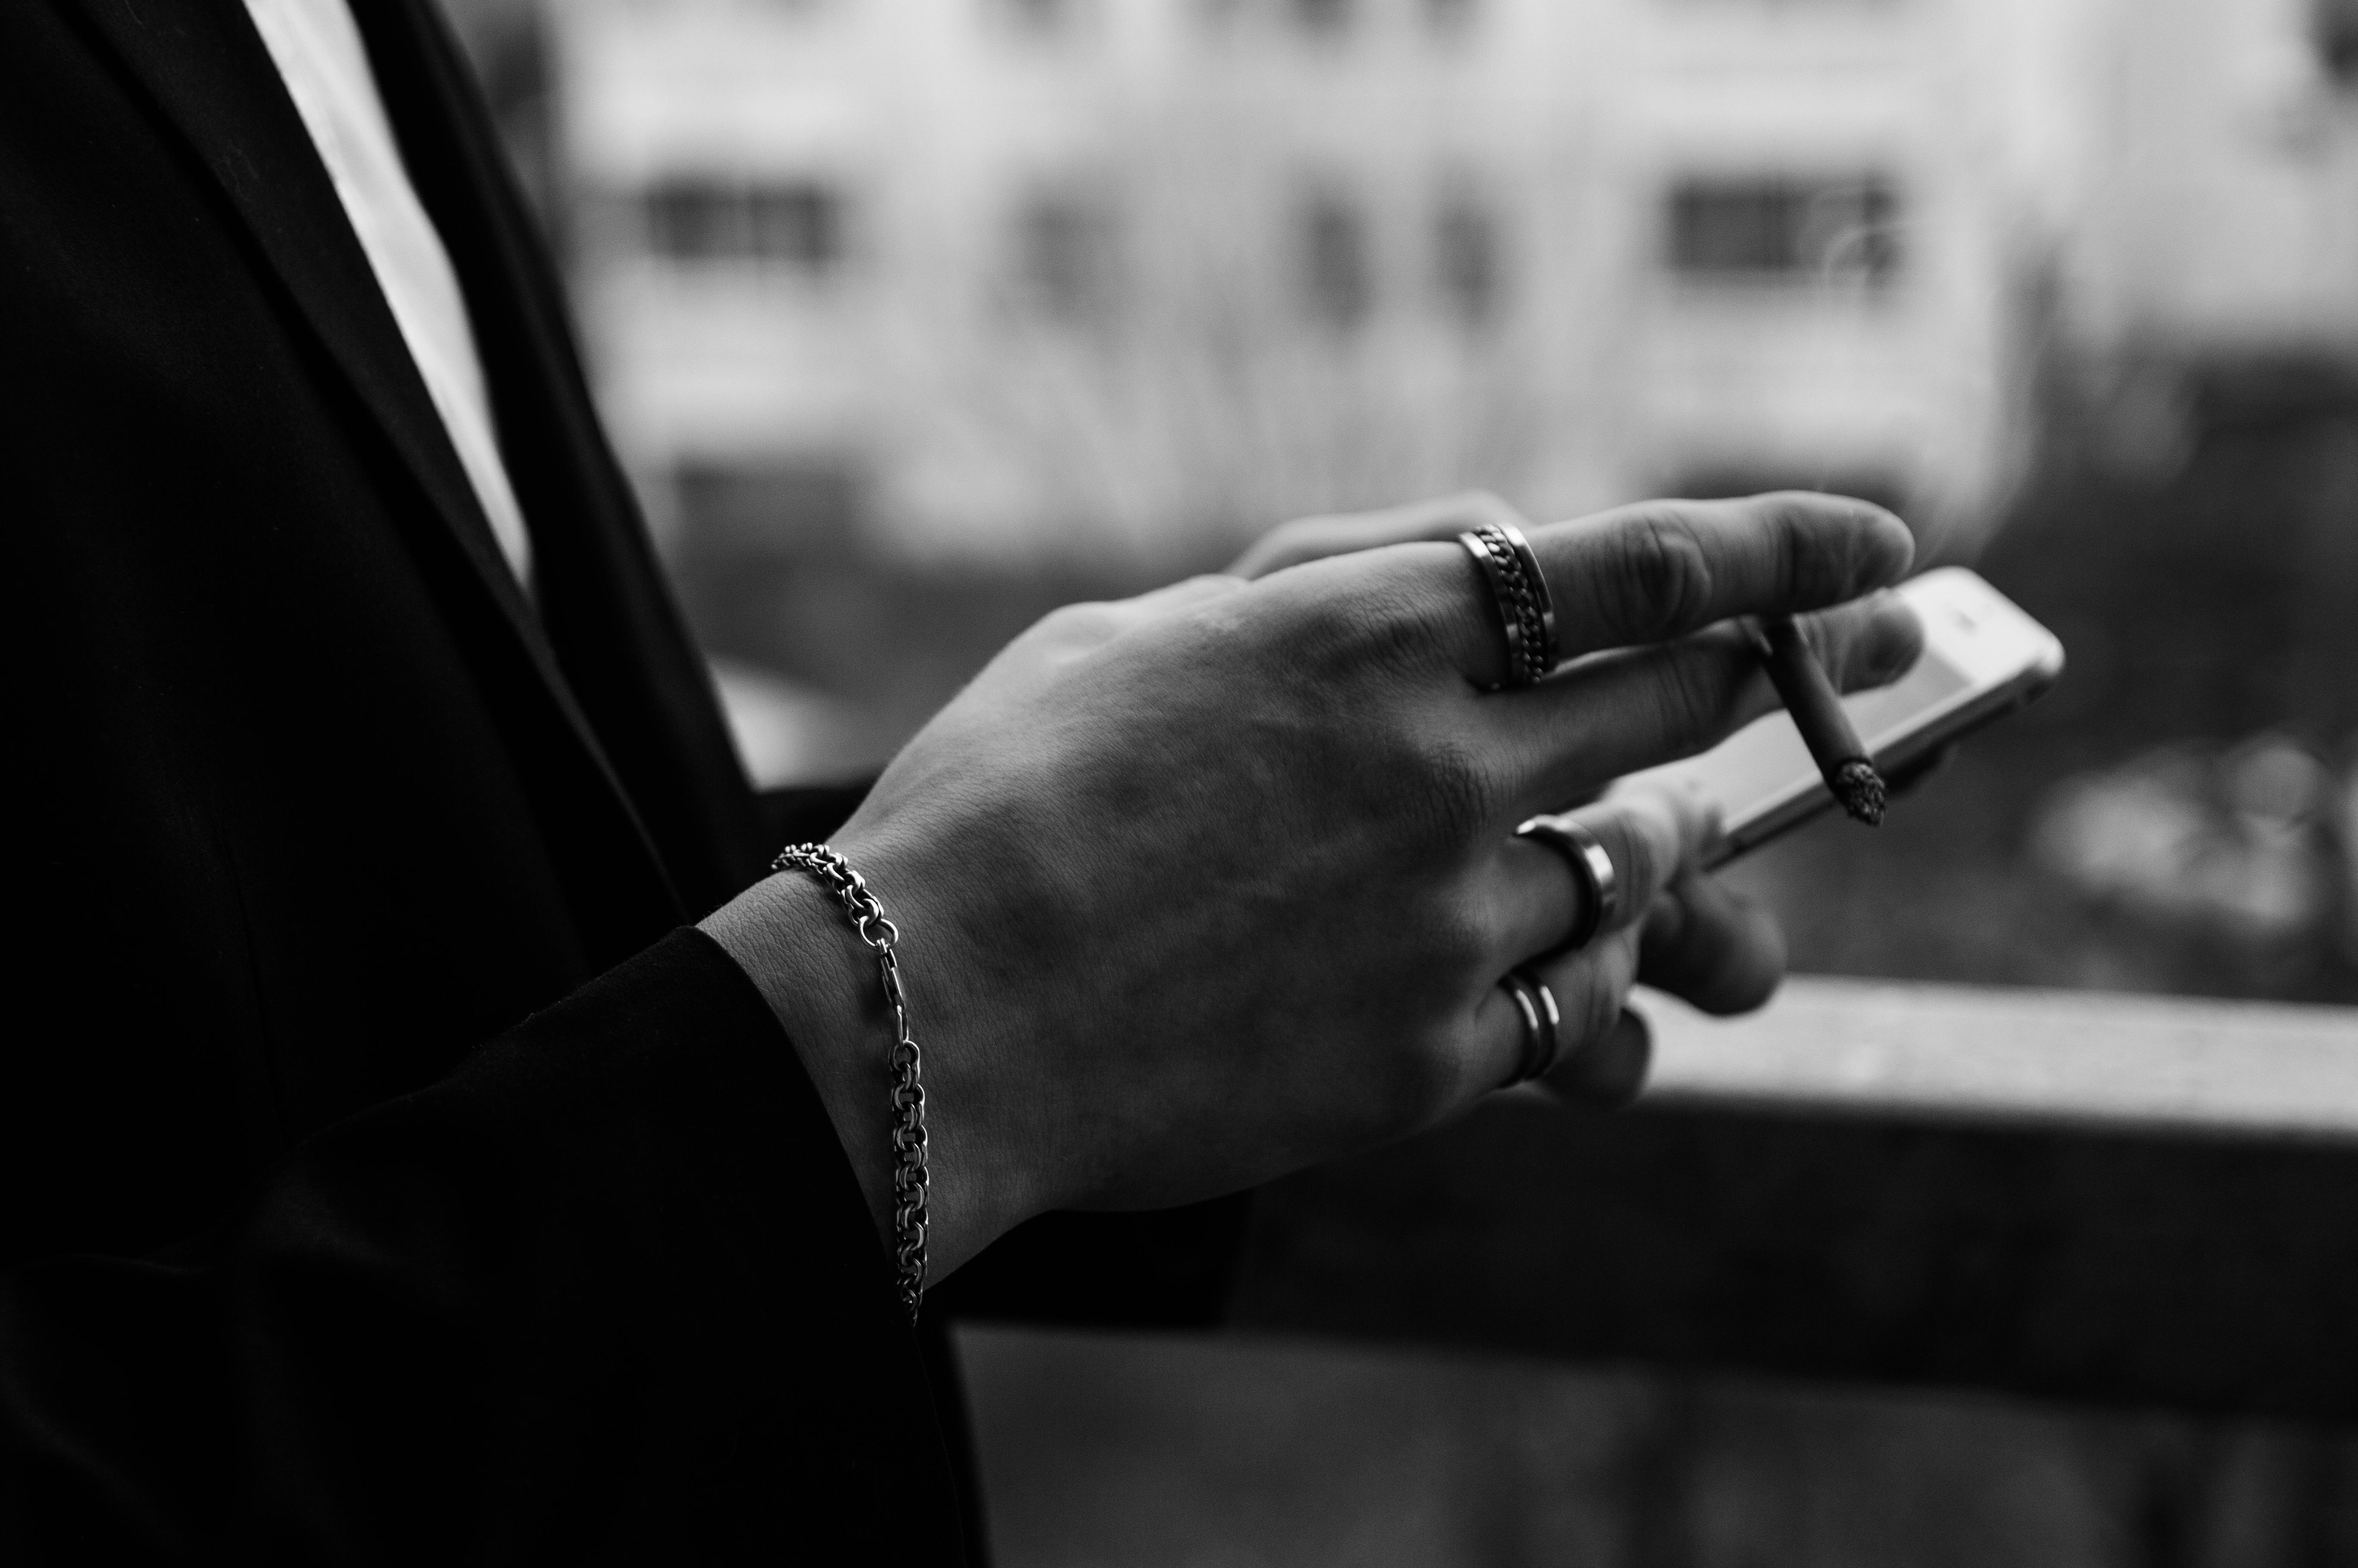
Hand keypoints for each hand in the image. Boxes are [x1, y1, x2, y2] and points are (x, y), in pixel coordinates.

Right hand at [704, 493, 1922, 1277]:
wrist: (928, 1012)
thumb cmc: (1008, 798)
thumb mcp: (1145, 633)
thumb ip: (1325, 580)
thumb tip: (1480, 552)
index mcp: (1367, 634)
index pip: (1644, 565)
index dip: (1788, 550)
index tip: (1884, 549)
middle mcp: (1440, 764)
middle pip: (1682, 713)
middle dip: (1798, 688)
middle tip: (1874, 678)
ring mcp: (1447, 919)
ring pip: (1645, 880)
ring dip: (1680, 872)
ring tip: (1704, 892)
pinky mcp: (1430, 1059)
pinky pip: (1574, 1023)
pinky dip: (1599, 1011)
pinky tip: (1604, 1026)